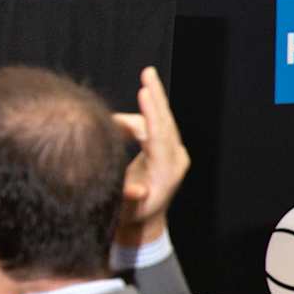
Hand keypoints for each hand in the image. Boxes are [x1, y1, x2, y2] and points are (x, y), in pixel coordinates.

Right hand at [111, 65, 189, 248]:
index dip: (151, 113)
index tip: (144, 92)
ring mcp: (174, 154)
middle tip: (148, 72)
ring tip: (130, 98)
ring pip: (161, 121)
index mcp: (167, 172)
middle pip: (166, 121)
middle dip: (156, 95)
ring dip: (148, 102)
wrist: (143, 222)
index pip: (159, 136)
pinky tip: (118, 121)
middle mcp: (176, 160)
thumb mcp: (127, 211)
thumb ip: (129, 199)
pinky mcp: (168, 150)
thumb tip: (135, 190)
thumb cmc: (130, 216)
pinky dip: (139, 117)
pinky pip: (154, 126)